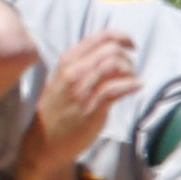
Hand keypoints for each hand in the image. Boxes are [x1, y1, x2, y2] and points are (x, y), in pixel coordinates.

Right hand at [25, 32, 138, 171]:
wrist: (44, 142)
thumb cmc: (57, 111)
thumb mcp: (62, 79)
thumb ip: (82, 65)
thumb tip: (110, 54)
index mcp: (67, 61)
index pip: (99, 36)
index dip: (121, 37)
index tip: (130, 45)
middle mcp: (73, 71)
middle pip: (111, 49)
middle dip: (127, 58)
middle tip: (129, 71)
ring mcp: (81, 89)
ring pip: (115, 65)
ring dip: (130, 71)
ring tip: (130, 81)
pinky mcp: (91, 107)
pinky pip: (117, 88)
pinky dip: (131, 85)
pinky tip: (136, 87)